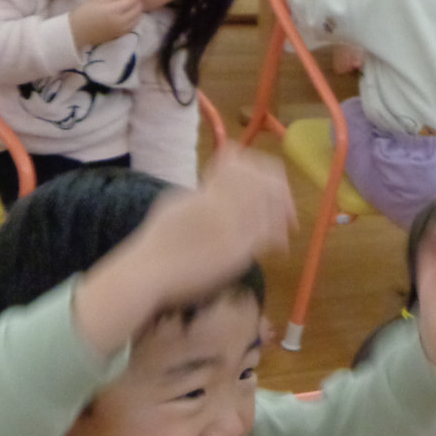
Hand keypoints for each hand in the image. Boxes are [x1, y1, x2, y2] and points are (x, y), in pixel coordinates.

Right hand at [68, 0, 142, 48]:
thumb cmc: (84, 13)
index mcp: (113, 11)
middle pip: (137, 11)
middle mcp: (120, 21)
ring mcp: (121, 30)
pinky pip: (133, 27)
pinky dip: (135, 20)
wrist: (78, 31)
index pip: (130, 2)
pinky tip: (132, 15)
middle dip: (139, 3)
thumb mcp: (97, 0)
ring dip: (139, 12)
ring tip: (136, 5)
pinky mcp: (120, 35)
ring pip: (137, 20)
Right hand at [73, 149, 294, 357]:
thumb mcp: (174, 205)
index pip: (240, 164)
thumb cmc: (155, 244)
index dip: (261, 169)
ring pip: (270, 206)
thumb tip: (213, 185)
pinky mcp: (236, 250)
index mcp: (205, 189)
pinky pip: (268, 236)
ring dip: (284, 212)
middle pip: (263, 181)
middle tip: (287, 205)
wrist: (148, 271)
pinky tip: (281, 245)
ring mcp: (230, 225)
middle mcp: (221, 202)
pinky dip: (279, 236)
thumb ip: (200, 194)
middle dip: (280, 190)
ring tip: (288, 224)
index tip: (269, 182)